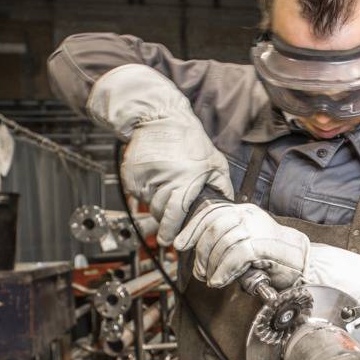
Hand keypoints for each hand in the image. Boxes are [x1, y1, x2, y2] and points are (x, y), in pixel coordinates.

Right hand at [88, 65, 233, 244]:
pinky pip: (138, 194)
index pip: (176, 214)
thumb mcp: (215, 160)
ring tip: (166, 185)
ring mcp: (145, 177)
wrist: (160, 117)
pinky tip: (156, 177)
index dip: (172, 230)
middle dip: (166, 217)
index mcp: (185, 178)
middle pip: (160, 213)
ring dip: (157, 202)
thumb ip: (223, 186)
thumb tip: (227, 207)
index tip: (170, 242)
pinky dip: (146, 191)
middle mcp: (163, 179)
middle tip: (172, 212)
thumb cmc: (189, 139)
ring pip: (149, 204)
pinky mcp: (131, 174)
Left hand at [173, 203, 309, 288]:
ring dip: (211, 265)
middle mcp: (249, 215)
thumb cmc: (275, 257)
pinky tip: (220, 280)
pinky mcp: (262, 245)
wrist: (304, 263)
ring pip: (221, 242)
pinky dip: (223, 271)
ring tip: (212, 279)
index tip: (180, 245)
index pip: (211, 212)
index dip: (191, 229)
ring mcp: (256, 228)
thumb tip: (200, 252)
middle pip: (212, 228)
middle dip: (200, 252)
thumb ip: (227, 241)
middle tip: (200, 272)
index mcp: (244, 211)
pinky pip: (234, 256)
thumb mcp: (247, 243)